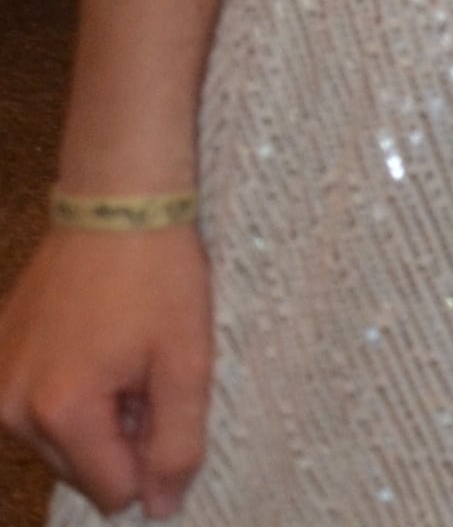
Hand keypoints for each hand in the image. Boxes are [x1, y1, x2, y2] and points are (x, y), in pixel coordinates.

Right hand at [0, 224, 212, 515]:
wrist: (116, 203)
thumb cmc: (159, 276)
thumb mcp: (187, 362)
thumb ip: (177, 444)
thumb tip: (162, 507)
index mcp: (61, 411)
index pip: (112, 490)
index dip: (154, 462)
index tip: (169, 406)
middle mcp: (11, 408)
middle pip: (81, 469)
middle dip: (122, 437)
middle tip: (149, 374)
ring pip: (58, 441)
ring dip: (97, 416)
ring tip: (124, 354)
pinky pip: (36, 407)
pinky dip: (70, 393)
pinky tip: (98, 346)